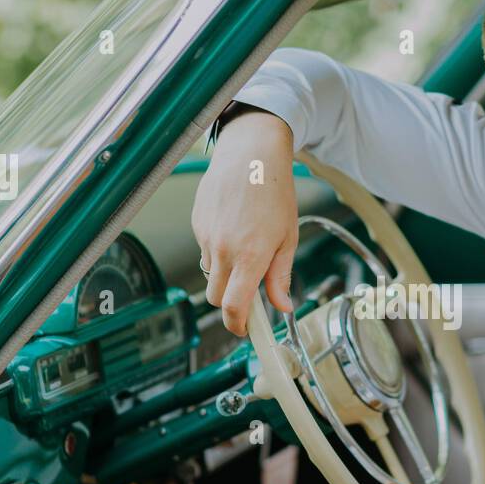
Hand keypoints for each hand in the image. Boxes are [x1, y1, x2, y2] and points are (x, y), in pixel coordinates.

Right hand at [191, 110, 298, 335]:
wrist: (250, 153)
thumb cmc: (274, 191)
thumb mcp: (288, 237)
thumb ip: (280, 276)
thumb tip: (283, 306)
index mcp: (250, 255)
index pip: (234, 306)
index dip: (238, 325)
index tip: (246, 330)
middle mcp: (223, 249)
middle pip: (216, 297)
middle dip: (231, 303)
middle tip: (249, 295)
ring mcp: (206, 236)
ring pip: (209, 274)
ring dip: (225, 275)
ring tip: (246, 250)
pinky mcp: (196, 224)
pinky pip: (205, 250)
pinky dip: (218, 251)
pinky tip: (234, 230)